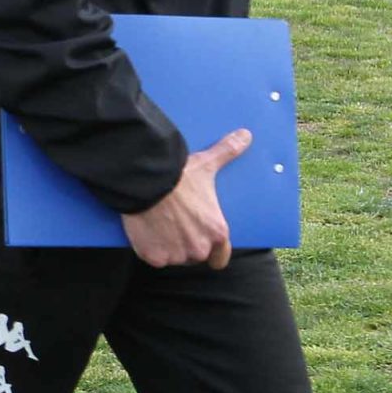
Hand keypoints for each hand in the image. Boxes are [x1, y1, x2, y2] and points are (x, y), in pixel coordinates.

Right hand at [121, 129, 248, 270]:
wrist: (146, 180)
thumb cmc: (179, 175)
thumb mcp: (207, 164)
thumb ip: (228, 153)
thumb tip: (246, 134)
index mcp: (217, 232)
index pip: (220, 258)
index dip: (211, 251)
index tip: (199, 240)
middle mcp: (199, 249)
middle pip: (194, 255)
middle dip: (184, 244)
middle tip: (172, 224)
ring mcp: (176, 255)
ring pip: (172, 257)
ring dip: (166, 247)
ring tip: (157, 226)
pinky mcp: (154, 256)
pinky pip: (152, 257)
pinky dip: (148, 248)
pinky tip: (145, 231)